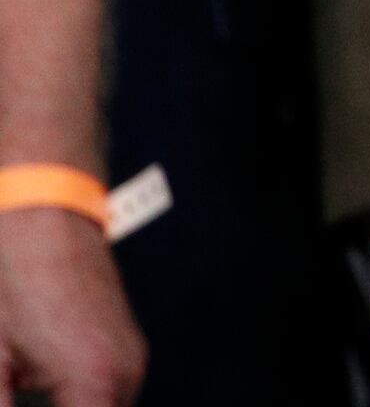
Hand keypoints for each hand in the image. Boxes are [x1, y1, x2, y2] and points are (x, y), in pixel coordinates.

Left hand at [0, 208, 141, 406]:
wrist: (43, 210)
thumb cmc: (12, 276)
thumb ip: (0, 406)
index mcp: (94, 381)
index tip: (18, 404)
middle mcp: (124, 373)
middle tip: (15, 393)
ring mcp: (129, 359)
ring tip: (20, 385)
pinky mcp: (123, 348)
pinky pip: (106, 397)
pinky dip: (76, 404)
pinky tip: (40, 393)